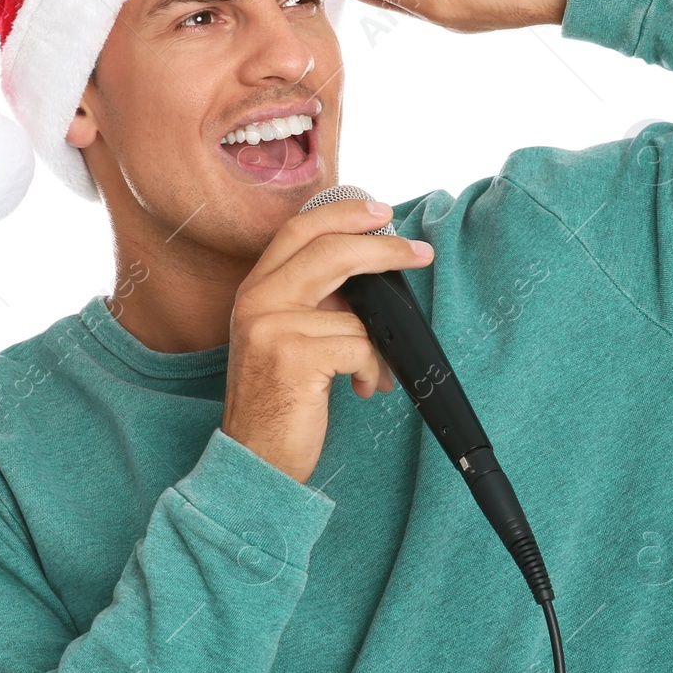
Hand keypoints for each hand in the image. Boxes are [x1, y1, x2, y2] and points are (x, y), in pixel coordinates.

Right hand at [221, 198, 433, 484]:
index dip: (344, 214)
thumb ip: (316, 303)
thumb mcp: (287, 340)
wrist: (253, 460)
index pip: (300, 230)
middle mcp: (256, 300)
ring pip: (355, 310)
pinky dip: (371, 371)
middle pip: (331, 249)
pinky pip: (359, 347)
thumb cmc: (279, 402)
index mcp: (255, 290)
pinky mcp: (293, 357)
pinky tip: (360, 390)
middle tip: (419, 252)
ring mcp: (271, 327)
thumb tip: (370, 279)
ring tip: (377, 372)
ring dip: (380, 345)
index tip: (381, 213)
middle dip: (383, 248)